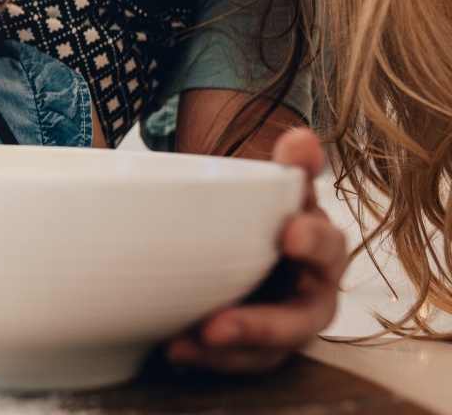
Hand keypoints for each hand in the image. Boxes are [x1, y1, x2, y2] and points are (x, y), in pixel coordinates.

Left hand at [165, 127, 347, 371]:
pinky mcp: (256, 351)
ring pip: (266, 352)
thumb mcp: (273, 191)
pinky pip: (236, 363)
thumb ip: (287, 170)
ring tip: (188, 343)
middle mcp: (309, 294)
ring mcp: (283, 328)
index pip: (327, 247)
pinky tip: (173, 348)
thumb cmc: (264, 218)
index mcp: (320, 249)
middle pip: (301, 319)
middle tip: (218, 325)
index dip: (312, 242)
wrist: (242, 244)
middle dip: (262, 324)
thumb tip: (302, 137)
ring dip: (228, 351)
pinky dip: (207, 359)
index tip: (288, 232)